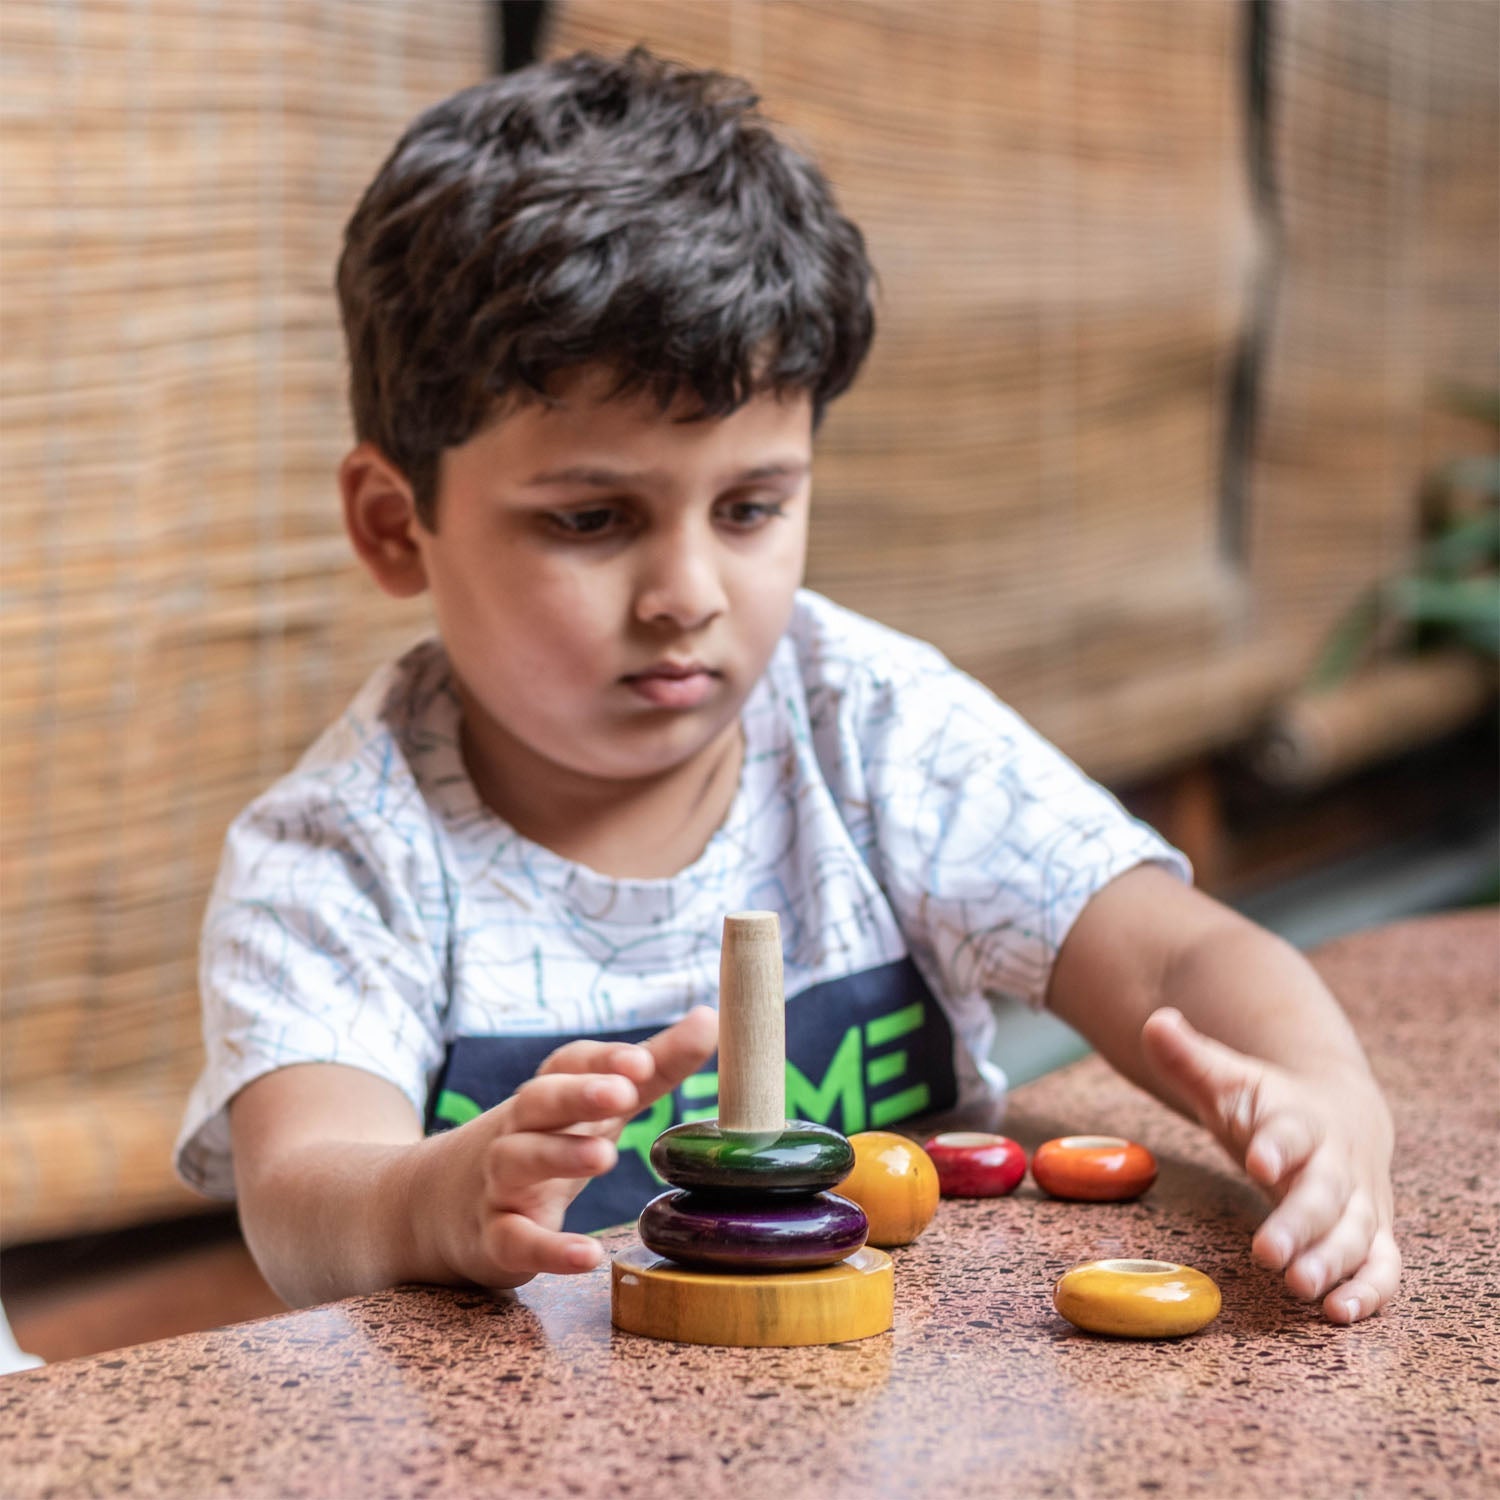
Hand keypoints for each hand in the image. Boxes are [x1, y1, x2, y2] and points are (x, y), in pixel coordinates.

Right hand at [418, 1005, 716, 1289]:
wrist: (440, 1205)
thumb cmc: (545, 1142)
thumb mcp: (597, 1105)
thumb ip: (655, 1066)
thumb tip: (710, 1017)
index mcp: (549, 1094)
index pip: (568, 1063)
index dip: (602, 1059)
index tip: (641, 1060)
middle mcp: (519, 1129)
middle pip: (538, 1100)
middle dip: (577, 1092)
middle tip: (623, 1093)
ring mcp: (500, 1183)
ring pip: (518, 1161)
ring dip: (560, 1155)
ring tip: (605, 1157)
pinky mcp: (494, 1237)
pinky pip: (515, 1240)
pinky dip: (548, 1248)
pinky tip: (587, 1254)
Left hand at [1141, 1006, 1399, 1323]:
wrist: (1342, 1114)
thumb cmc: (1270, 1103)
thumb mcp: (1229, 1078)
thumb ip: (1190, 1057)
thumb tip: (1153, 1022)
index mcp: (1299, 1119)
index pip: (1291, 1129)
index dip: (1277, 1144)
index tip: (1257, 1159)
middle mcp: (1336, 1163)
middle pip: (1324, 1193)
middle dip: (1300, 1224)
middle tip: (1269, 1254)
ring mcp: (1359, 1201)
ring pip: (1356, 1234)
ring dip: (1333, 1263)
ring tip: (1300, 1288)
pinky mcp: (1372, 1235)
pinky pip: (1383, 1266)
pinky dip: (1371, 1291)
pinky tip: (1340, 1313)